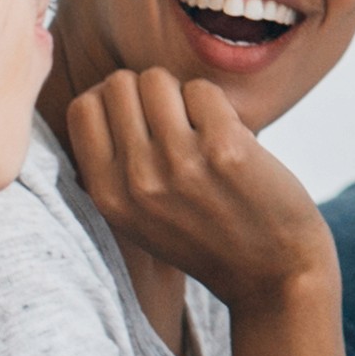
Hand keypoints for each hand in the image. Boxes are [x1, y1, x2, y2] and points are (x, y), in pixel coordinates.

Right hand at [55, 66, 335, 309]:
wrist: (271, 275)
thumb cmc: (206, 237)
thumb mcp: (139, 218)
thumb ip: (115, 168)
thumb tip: (103, 95)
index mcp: (108, 195)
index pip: (83, 109)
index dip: (111, 99)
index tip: (139, 113)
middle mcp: (136, 179)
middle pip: (118, 85)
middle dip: (148, 93)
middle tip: (176, 121)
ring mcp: (179, 162)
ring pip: (157, 80)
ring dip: (181, 94)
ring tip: (201, 127)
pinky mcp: (224, 149)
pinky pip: (202, 90)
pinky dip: (217, 104)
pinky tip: (229, 136)